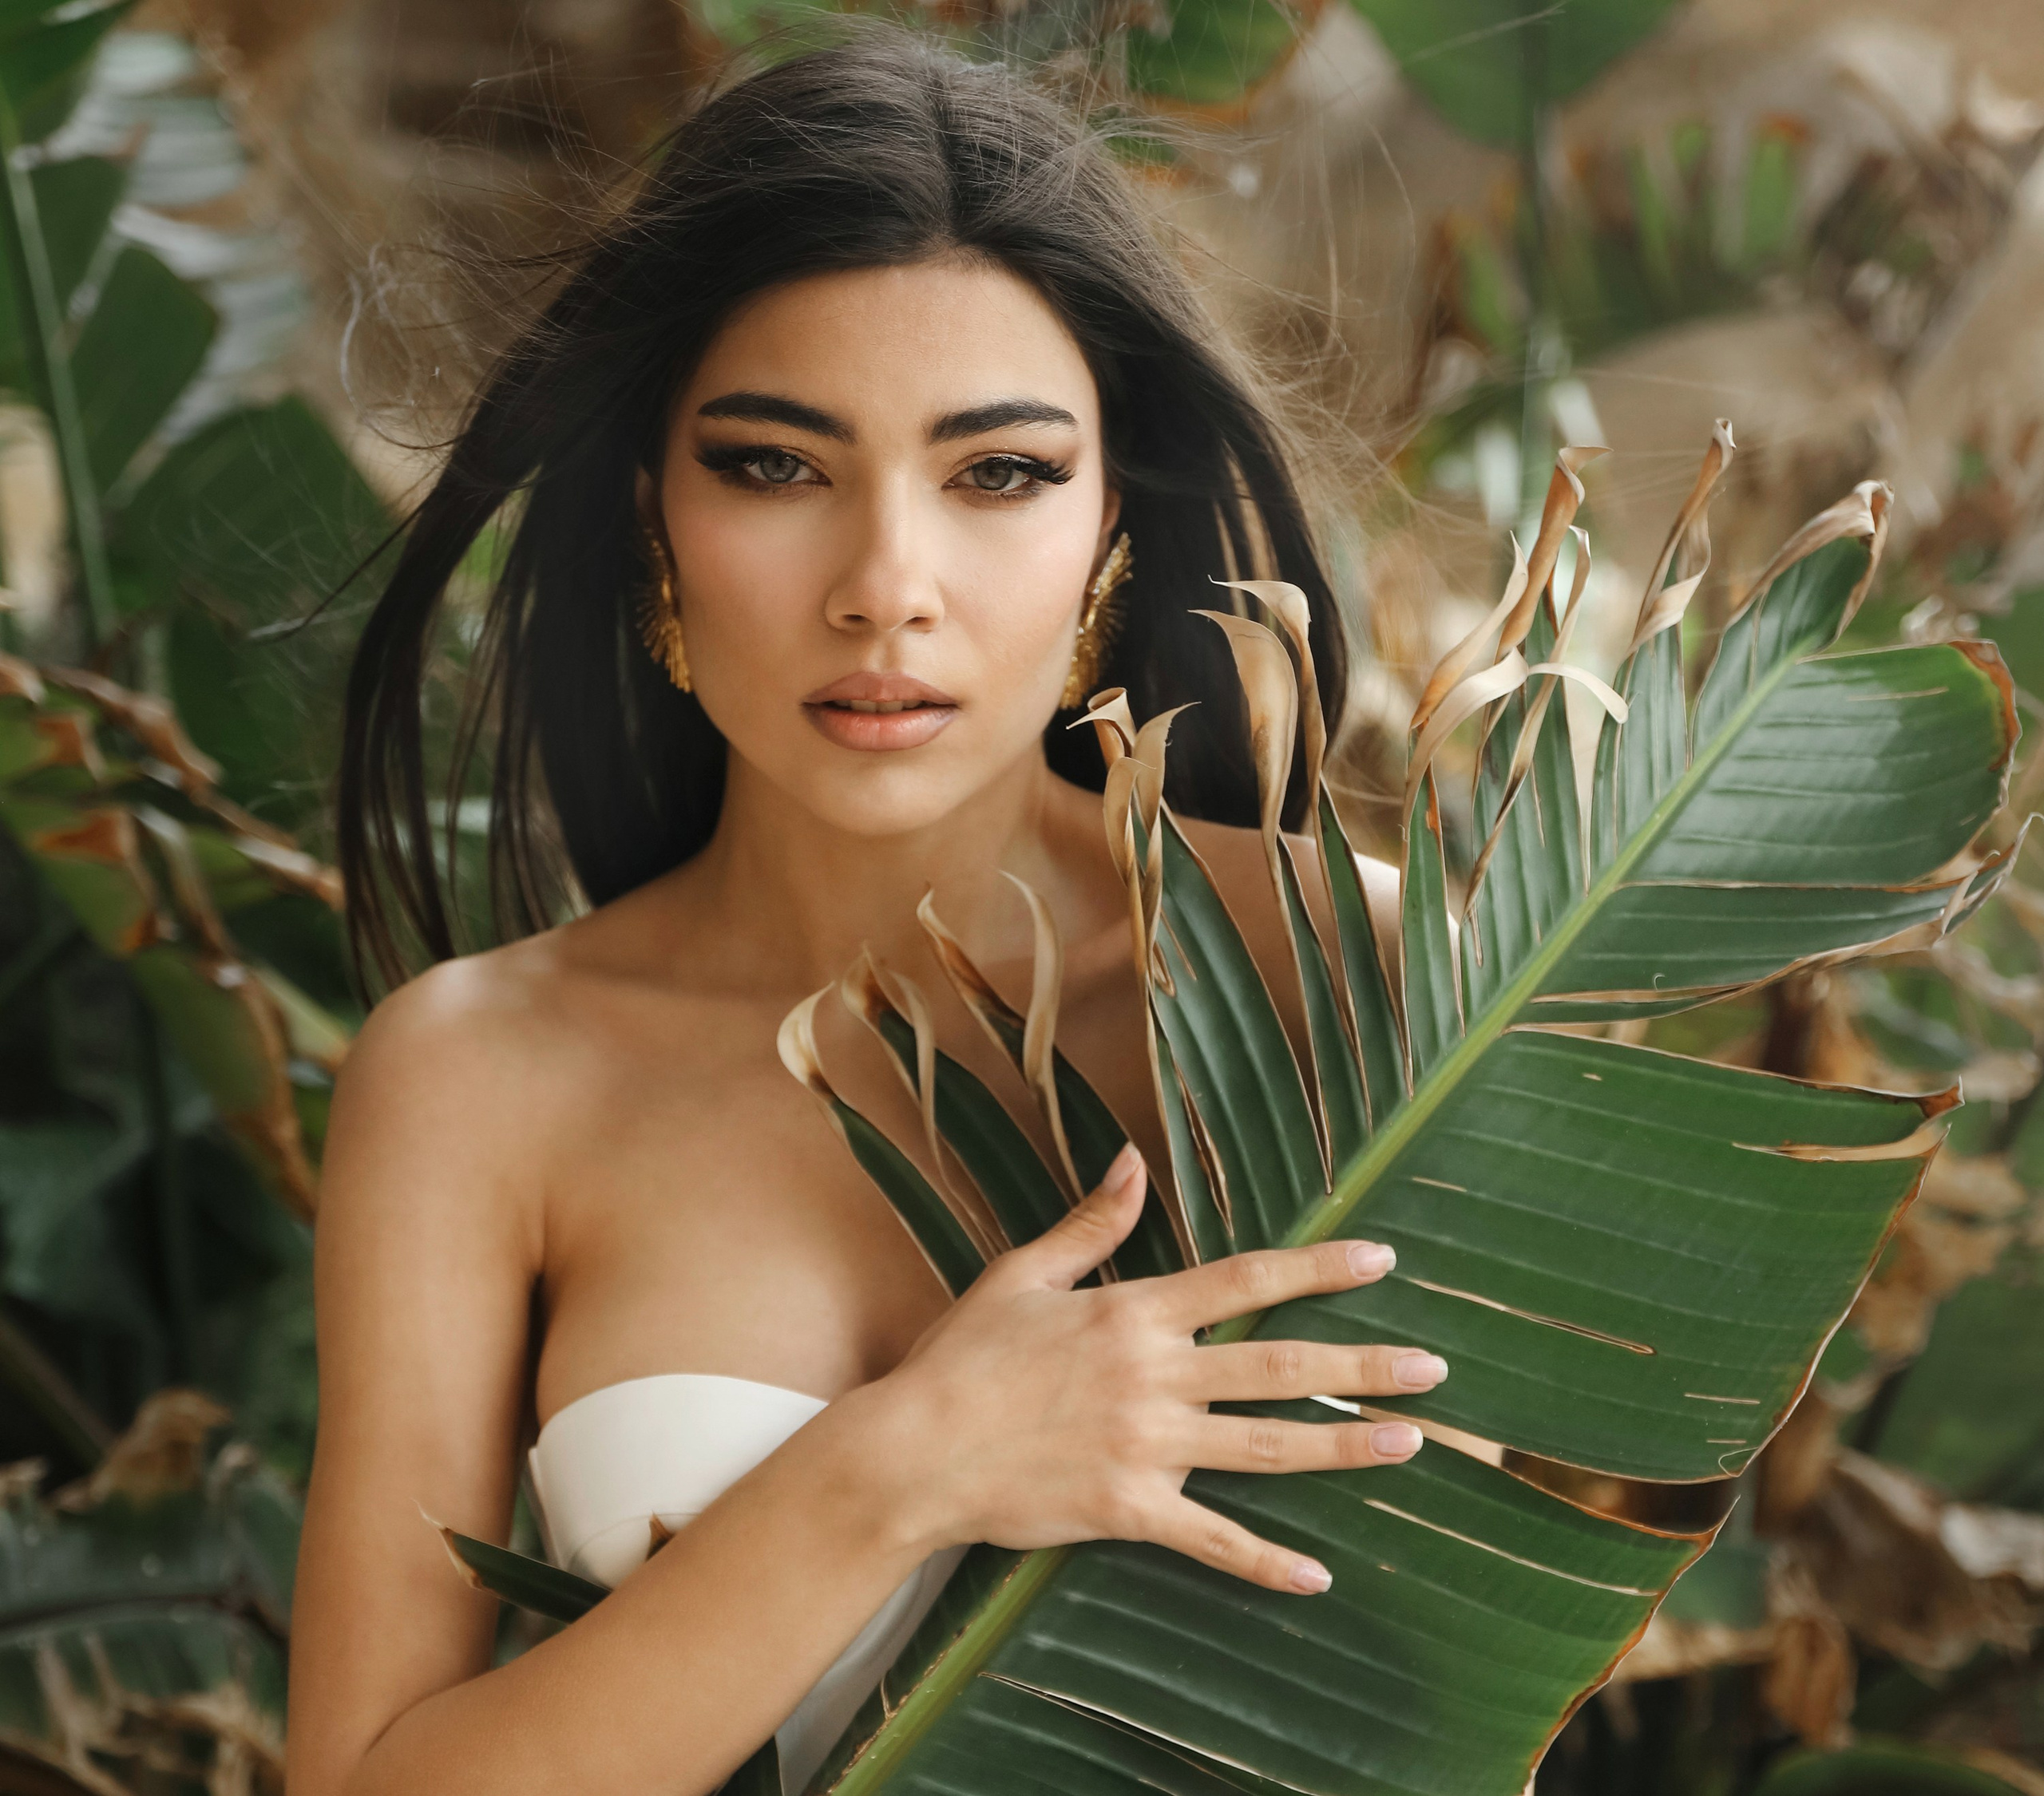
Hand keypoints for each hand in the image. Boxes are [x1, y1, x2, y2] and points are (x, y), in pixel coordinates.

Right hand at [867, 1143, 1446, 1593]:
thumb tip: (1132, 1161)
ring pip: (1269, 1446)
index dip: (1320, 1268)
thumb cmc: (961, 1360)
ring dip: (1345, 1445)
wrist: (913, 1451)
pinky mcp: (1130, 1510)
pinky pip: (1214, 1540)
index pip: (1246, 1280)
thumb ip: (1089, 1225)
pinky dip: (1266, 1562)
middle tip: (1434, 1369)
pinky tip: (1318, 1575)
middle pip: (1281, 1365)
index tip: (1381, 1258)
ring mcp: (1148, 1447)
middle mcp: (1155, 1376)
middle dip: (1365, 1365)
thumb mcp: (1021, 1276)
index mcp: (1133, 1313)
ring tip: (1410, 1442)